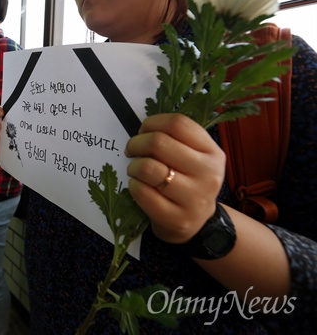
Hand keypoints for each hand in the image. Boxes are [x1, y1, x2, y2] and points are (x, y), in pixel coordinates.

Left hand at [124, 113, 225, 243]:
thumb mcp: (192, 157)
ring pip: (148, 168)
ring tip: (136, 170)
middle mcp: (208, 173)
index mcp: (212, 152)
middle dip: (136, 143)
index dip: (152, 123)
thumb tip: (145, 127)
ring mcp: (195, 198)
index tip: (142, 131)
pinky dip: (133, 186)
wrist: (195, 222)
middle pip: (159, 142)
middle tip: (132, 150)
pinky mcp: (177, 219)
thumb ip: (175, 139)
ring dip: (134, 166)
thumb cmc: (186, 182)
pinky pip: (142, 192)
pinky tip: (139, 186)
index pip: (178, 124)